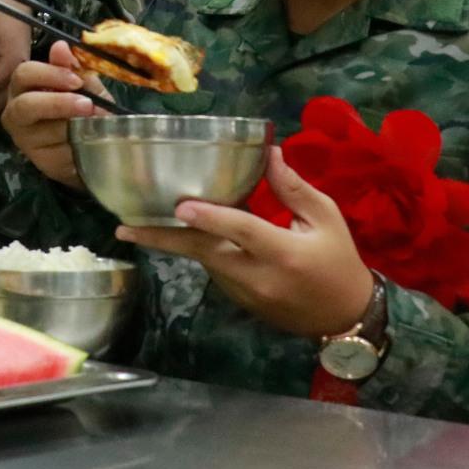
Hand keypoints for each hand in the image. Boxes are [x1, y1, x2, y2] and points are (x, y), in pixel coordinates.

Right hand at [1, 44, 106, 186]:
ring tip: (95, 122)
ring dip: (74, 126)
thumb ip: (72, 67)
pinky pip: (58, 153)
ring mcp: (24, 138)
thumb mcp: (84, 84)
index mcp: (24, 86)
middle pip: (25, 105)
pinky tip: (87, 140)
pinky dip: (77, 144)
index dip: (50, 75)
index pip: (24, 74)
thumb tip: (61, 46)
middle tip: (87, 104)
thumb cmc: (82, 107)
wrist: (93, 143)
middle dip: (58, 103)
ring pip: (44, 131)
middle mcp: (16, 111)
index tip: (76, 80)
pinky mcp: (39, 161)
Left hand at [118, 147, 374, 338]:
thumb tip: (267, 153)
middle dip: (162, 239)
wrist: (344, 315)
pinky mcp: (241, 302)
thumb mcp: (326, 217)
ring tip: (139, 223)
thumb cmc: (338, 260)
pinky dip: (197, 252)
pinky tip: (179, 235)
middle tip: (124, 228)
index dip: (211, 218)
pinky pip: (213, 272)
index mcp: (283, 252)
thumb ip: (293, 188)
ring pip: (203, 262)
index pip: (242, 231)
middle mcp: (258, 276)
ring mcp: (246, 294)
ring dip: (176, 243)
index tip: (180, 206)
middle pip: (203, 253)